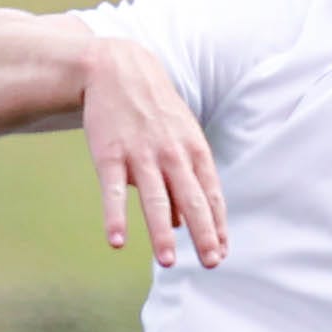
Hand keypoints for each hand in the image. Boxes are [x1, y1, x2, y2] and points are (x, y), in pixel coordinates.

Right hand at [81, 39, 225, 268]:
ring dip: (161, 232)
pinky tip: (117, 240)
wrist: (118, 69)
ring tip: (168, 262)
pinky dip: (115, 216)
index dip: (218, 225)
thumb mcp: (180, 137)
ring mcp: (141, 154)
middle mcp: (173, 154)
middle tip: (211, 262)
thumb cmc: (154, 111)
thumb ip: (184, 179)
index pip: (211, 194)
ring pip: (156, 199)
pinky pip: (114, 191)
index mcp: (194, 151)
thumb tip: (181, 223)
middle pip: (192, 200)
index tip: (222, 253)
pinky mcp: (110, 154)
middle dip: (203, 233)